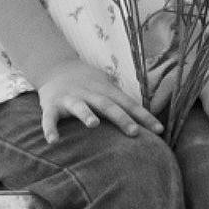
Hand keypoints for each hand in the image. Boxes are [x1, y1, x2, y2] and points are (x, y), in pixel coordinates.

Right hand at [38, 62, 163, 142]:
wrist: (55, 66)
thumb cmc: (88, 83)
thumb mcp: (106, 87)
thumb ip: (122, 101)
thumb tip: (148, 119)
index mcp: (105, 90)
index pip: (127, 103)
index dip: (143, 116)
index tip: (159, 130)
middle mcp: (89, 93)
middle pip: (107, 105)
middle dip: (121, 118)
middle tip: (134, 132)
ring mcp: (69, 98)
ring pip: (79, 106)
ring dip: (86, 114)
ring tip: (93, 124)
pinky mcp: (51, 105)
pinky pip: (49, 118)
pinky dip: (50, 129)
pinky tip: (53, 141)